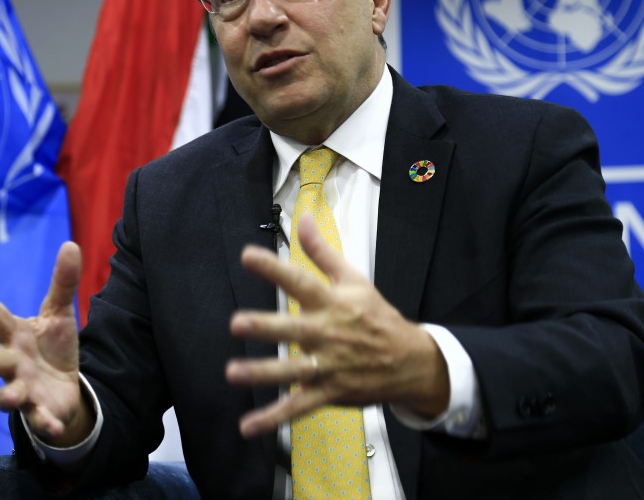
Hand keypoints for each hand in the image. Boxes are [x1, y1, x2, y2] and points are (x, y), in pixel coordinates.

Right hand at [0, 241, 94, 446]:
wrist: (62, 389)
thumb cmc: (51, 347)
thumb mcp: (59, 313)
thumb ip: (62, 282)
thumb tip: (70, 244)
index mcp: (15, 336)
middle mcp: (12, 364)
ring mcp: (22, 390)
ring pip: (7, 395)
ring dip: (7, 397)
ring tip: (9, 397)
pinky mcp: (39, 412)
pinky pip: (40, 420)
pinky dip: (46, 424)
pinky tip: (54, 426)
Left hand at [225, 217, 449, 437]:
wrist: (410, 361)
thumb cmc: (376, 316)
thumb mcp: (353, 279)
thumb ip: (322, 251)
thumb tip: (303, 217)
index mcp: (332, 303)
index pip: (300, 281)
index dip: (274, 268)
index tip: (247, 255)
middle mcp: (327, 333)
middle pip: (293, 329)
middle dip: (266, 326)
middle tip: (238, 323)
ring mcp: (328, 366)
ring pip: (292, 370)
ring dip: (263, 372)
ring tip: (233, 373)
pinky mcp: (329, 392)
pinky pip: (298, 407)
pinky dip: (273, 419)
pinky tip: (247, 427)